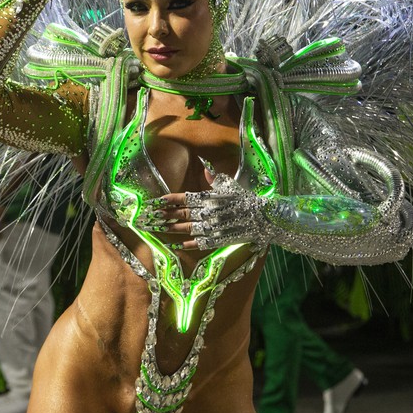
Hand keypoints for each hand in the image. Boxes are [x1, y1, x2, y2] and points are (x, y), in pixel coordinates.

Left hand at [134, 174, 269, 249]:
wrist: (263, 218)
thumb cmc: (245, 199)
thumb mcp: (230, 185)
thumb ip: (215, 178)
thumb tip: (204, 167)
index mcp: (209, 198)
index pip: (184, 198)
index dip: (169, 200)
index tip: (155, 202)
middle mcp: (208, 212)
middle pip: (181, 214)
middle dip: (164, 215)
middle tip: (148, 217)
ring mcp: (213, 227)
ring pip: (187, 228)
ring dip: (171, 229)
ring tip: (156, 229)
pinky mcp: (219, 240)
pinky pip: (200, 242)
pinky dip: (188, 244)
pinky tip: (175, 245)